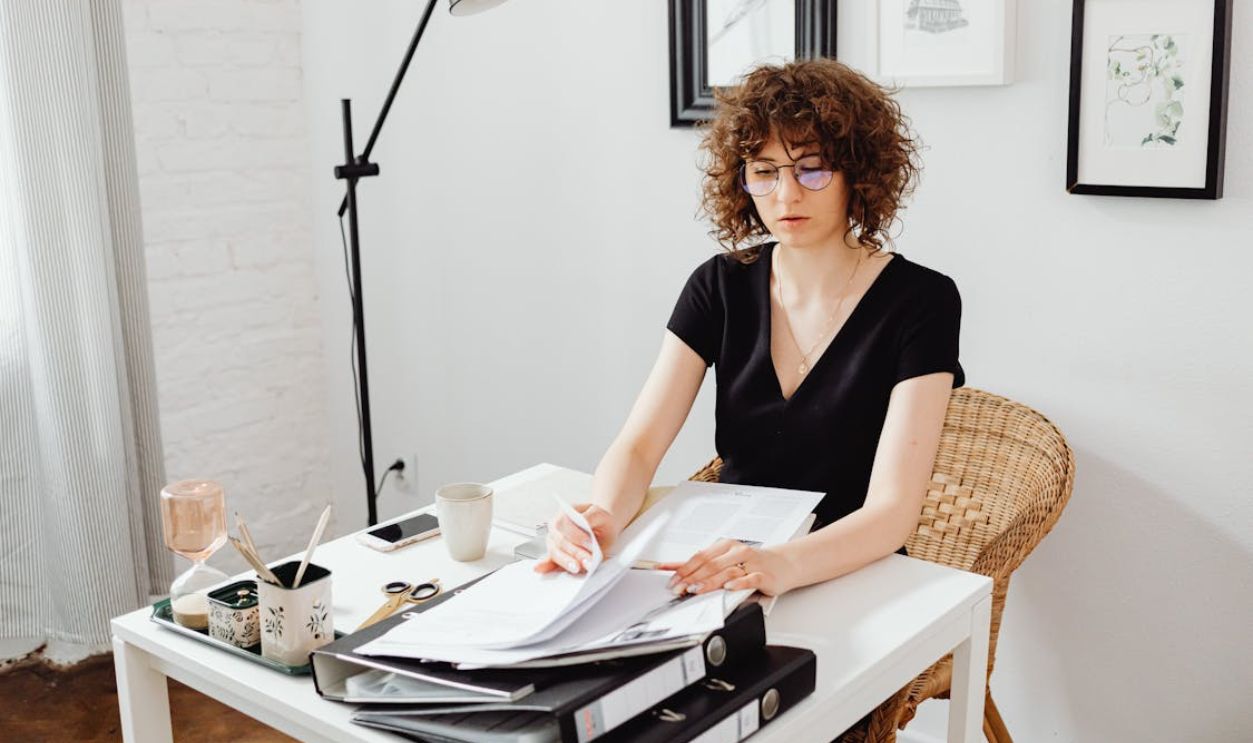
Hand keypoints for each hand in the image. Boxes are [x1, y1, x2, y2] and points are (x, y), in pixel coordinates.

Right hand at [533, 503, 620, 574]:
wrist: (600, 527)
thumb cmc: (599, 521)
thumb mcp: (600, 515)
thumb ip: (591, 518)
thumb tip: (584, 526)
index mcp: (566, 512)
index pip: (565, 523)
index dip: (577, 535)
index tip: (590, 545)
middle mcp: (556, 526)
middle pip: (560, 540)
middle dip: (575, 552)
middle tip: (589, 562)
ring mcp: (553, 540)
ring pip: (554, 551)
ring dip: (566, 561)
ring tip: (578, 568)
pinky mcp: (555, 553)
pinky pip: (549, 560)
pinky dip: (545, 565)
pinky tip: (540, 569)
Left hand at [658, 539, 796, 596]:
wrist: (783, 563)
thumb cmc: (752, 563)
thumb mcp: (726, 560)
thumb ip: (704, 566)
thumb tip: (676, 570)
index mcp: (725, 546)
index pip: (700, 556)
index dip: (684, 568)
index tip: (672, 580)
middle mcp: (737, 552)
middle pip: (710, 564)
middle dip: (692, 577)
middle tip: (679, 589)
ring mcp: (751, 563)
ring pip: (726, 571)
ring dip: (709, 582)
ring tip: (696, 589)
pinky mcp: (763, 575)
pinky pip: (750, 579)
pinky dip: (738, 583)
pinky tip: (729, 587)